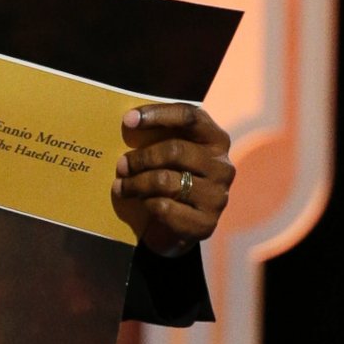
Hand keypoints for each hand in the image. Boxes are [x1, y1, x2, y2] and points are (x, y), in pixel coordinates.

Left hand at [111, 101, 234, 255]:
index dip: (158, 114)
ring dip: (136, 183)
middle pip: (175, 150)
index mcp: (216, 140)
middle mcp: (222, 166)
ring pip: (165, 181)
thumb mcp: (171, 156)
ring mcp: (217, 196)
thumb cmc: (172, 181)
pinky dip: (147, 204)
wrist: (178, 229)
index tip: (129, 120)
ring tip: (121, 186)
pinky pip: (164, 207)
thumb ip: (161, 138)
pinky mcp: (205, 223)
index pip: (190, 117)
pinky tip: (142, 203)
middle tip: (121, 165)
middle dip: (141, 158)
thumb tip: (129, 122)